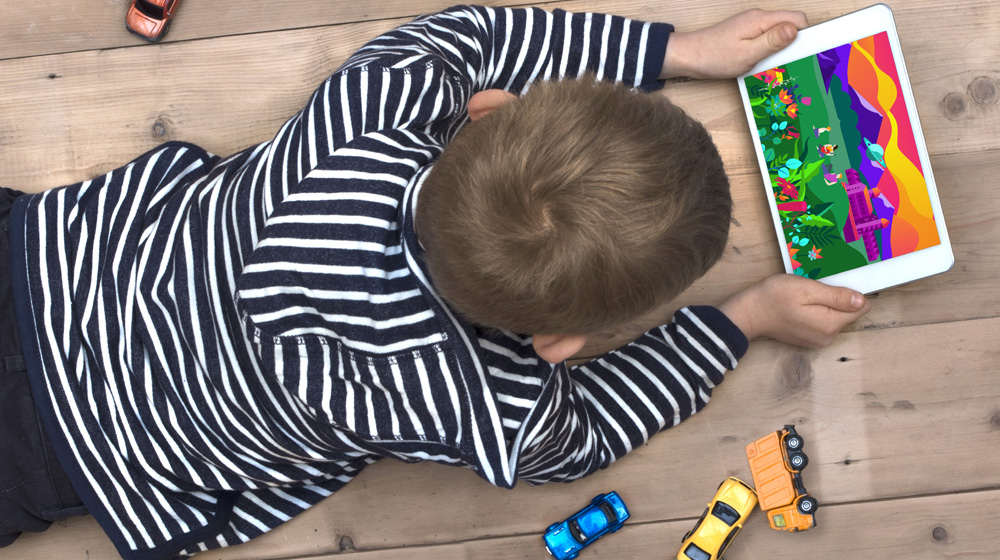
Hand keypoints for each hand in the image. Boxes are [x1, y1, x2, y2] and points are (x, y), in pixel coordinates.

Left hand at [662, 9, 808, 79]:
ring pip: (777, 34)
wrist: (687, 57)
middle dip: (792, 44)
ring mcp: (751, 26)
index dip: (805, 35)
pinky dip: (767, 51)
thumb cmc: (713, 57)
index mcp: (761, 20)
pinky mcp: (745, 34)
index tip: (804, 53)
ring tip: (771, 65)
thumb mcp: (747, 54)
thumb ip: (772, 41)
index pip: (797, 19)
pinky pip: (765, 40)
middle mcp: (758, 18)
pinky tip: (761, 63)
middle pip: (789, 26)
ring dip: (779, 50)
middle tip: (786, 63)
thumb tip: (795, 30)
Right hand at [719, 274, 870, 347]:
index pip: (861, 307)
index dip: (851, 292)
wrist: (748, 313)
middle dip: (837, 299)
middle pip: (848, 313)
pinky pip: (823, 323)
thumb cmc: (774, 297)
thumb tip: (862, 301)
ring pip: (836, 318)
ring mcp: (818, 341)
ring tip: (806, 296)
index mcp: (831, 324)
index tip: (833, 283)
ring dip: (826, 305)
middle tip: (815, 287)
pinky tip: (801, 305)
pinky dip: (817, 312)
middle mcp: (828, 337)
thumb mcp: (807, 289)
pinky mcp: (809, 340)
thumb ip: (837, 297)